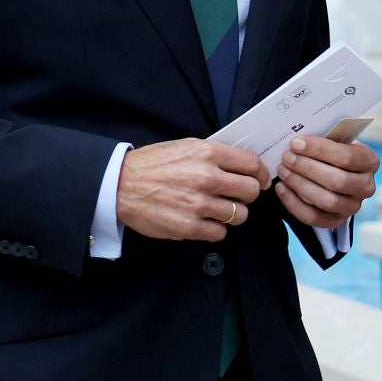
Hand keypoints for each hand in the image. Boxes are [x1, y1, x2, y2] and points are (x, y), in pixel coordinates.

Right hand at [117, 139, 268, 241]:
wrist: (120, 184)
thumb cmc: (152, 164)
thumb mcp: (185, 146)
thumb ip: (214, 155)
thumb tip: (241, 164)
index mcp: (207, 154)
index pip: (252, 164)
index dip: (261, 174)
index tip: (261, 180)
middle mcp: (206, 178)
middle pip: (251, 191)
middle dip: (248, 195)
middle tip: (239, 196)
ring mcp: (198, 204)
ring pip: (239, 215)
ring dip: (232, 214)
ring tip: (218, 209)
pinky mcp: (189, 227)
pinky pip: (220, 233)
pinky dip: (215, 229)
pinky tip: (204, 221)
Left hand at [273, 136, 378, 230]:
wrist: (332, 171)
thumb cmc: (331, 152)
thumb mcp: (334, 141)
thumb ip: (323, 139)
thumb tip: (299, 139)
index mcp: (369, 161)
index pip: (347, 157)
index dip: (319, 150)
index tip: (296, 143)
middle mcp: (366, 186)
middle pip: (337, 181)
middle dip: (307, 168)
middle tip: (287, 157)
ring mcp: (352, 206)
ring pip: (327, 201)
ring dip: (300, 184)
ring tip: (283, 170)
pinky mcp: (337, 220)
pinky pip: (314, 217)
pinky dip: (294, 203)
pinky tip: (282, 188)